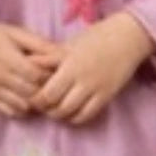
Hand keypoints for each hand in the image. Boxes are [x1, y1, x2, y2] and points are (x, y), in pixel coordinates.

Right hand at [0, 20, 57, 116]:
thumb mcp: (16, 32)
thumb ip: (39, 44)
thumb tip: (63, 54)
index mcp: (7, 58)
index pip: (36, 76)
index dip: (50, 76)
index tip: (55, 73)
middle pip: (32, 93)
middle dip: (46, 91)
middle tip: (53, 86)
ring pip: (23, 106)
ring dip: (35, 102)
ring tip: (40, 92)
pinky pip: (10, 112)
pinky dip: (23, 109)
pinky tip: (27, 99)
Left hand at [30, 12, 155, 124]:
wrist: (127, 38)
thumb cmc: (95, 38)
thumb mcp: (70, 45)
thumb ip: (49, 57)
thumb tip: (27, 63)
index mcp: (70, 64)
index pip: (47, 92)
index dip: (37, 99)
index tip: (32, 97)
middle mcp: (83, 79)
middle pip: (57, 106)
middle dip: (45, 109)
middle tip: (41, 106)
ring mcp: (96, 89)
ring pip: (72, 113)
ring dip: (59, 115)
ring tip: (54, 110)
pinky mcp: (107, 96)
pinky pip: (88, 115)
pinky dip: (76, 118)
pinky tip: (70, 113)